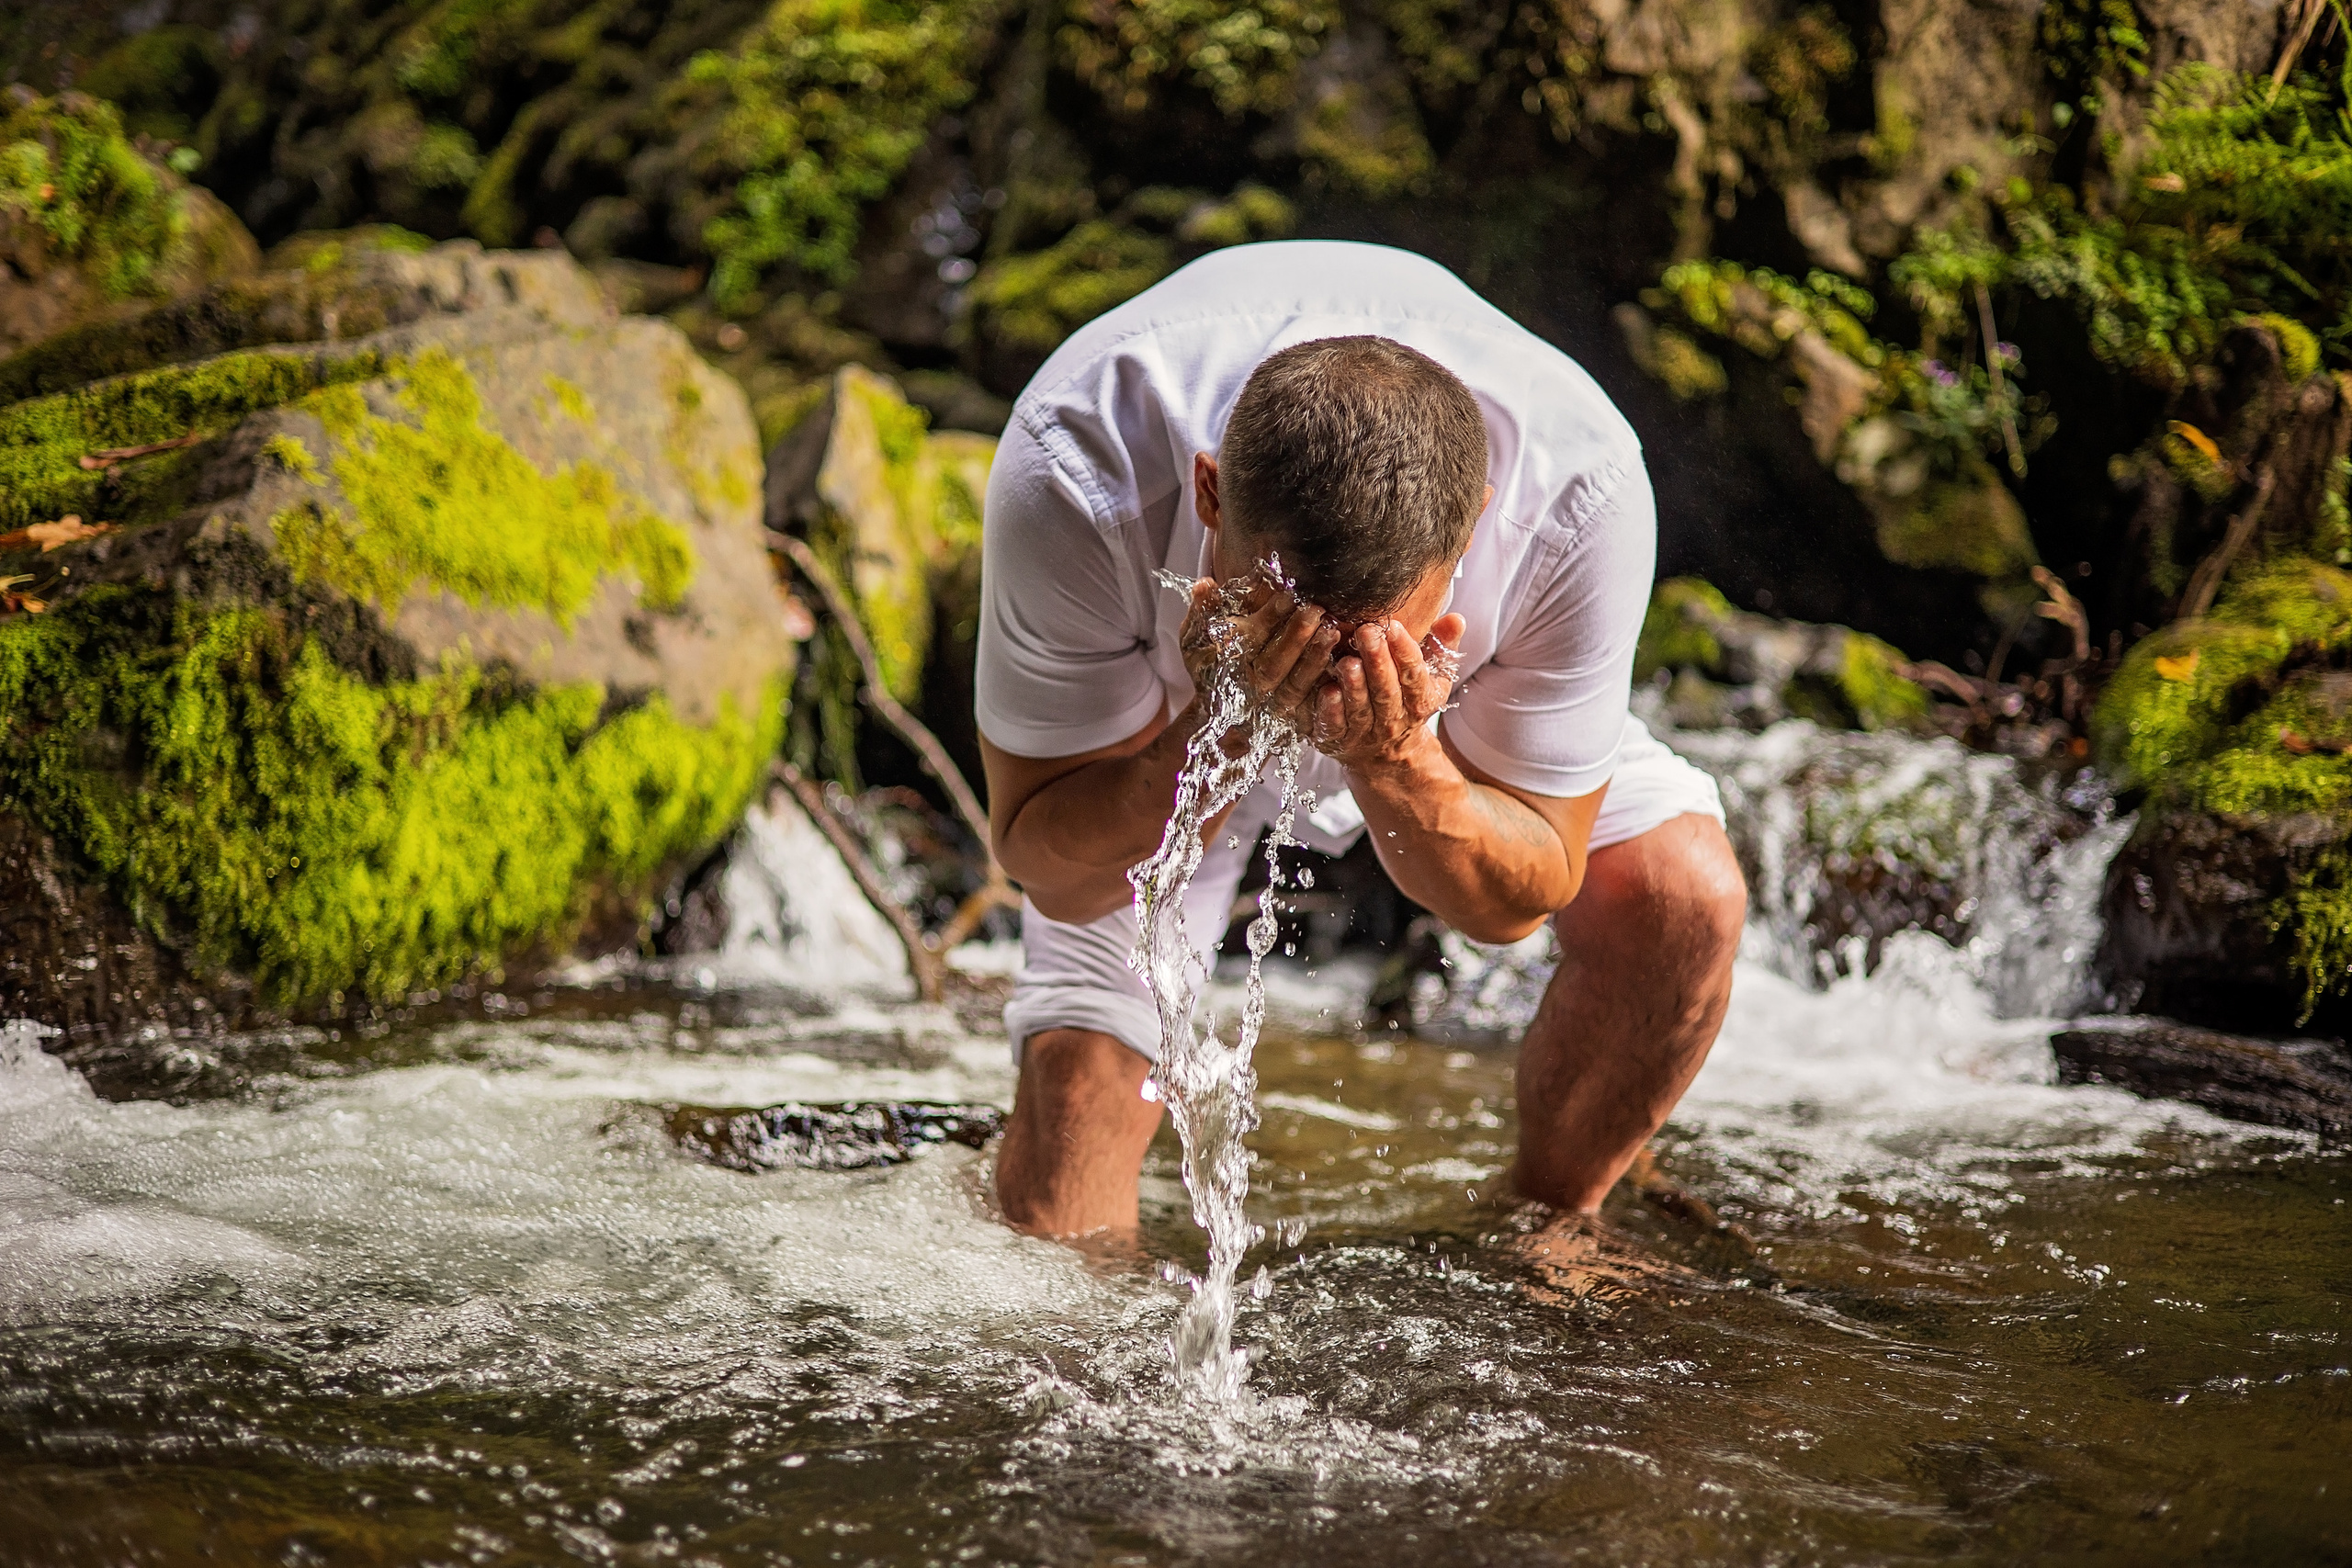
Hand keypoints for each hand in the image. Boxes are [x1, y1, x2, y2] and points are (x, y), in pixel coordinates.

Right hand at [1176, 574, 1343, 731]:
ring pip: (1295, 685)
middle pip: (1273, 663)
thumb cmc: (1212, 666)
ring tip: (1333, 632)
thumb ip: (1203, 610)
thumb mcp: (1196, 637)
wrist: (1222, 717)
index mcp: (1229, 662)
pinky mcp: (1292, 718)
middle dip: (1294, 637)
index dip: (1268, 617)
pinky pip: (1311, 707)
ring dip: (1314, 660)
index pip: (1251, 638)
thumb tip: (1204, 584)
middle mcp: (1250, 687)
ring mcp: (1271, 706)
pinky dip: (1327, 689)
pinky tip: (1345, 664)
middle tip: (1315, 610)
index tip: (1288, 595)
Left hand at [1311, 614, 1465, 770]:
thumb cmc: (1406, 701)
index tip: (1394, 626)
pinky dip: (1332, 711)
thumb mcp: (1432, 678)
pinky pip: (1336, 727)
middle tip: (1367, 632)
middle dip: (1378, 661)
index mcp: (1420, 701)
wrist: (1386, 753)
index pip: (1415, 675)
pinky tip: (1327, 690)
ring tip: (1348, 661)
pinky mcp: (1340, 740)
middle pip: (1387, 691)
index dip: (1405, 651)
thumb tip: (1456, 618)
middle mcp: (1395, 719)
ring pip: (1362, 708)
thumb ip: (1442, 646)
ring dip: (1355, 686)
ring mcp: (1366, 732)